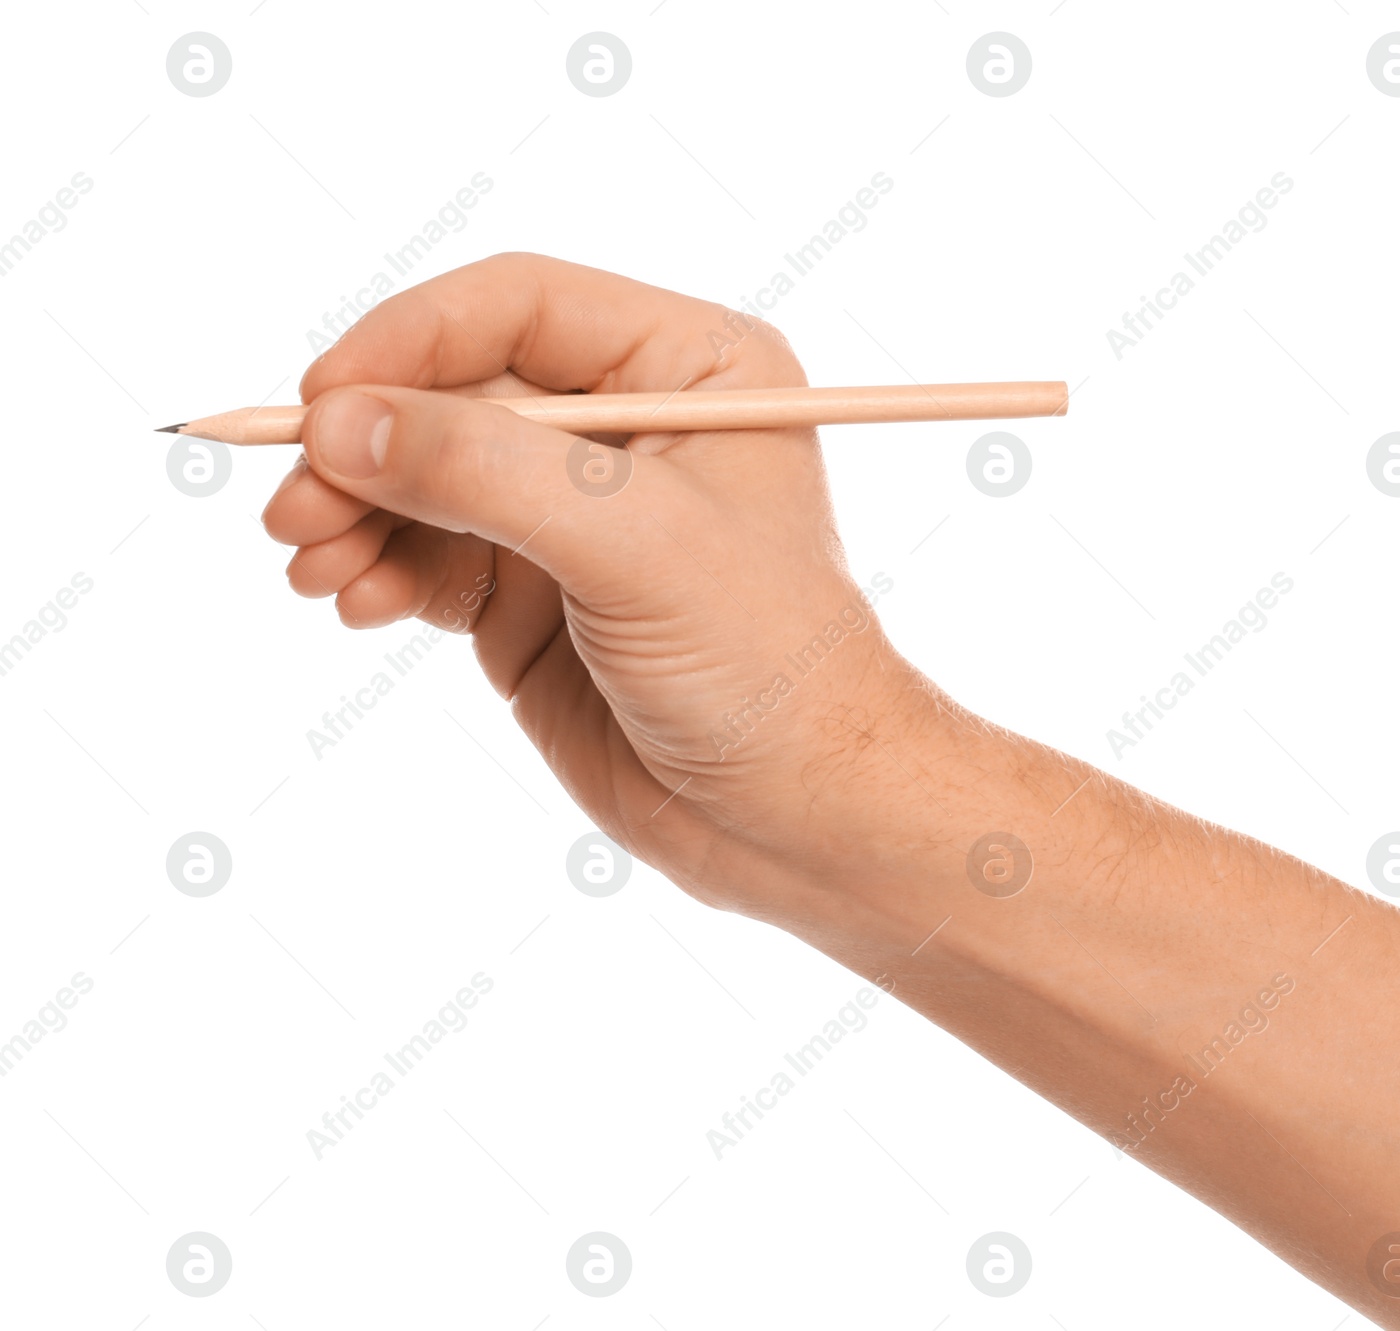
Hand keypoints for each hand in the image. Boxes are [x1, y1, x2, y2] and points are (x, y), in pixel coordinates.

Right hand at [262, 253, 913, 915]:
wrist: (799, 816)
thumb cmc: (766, 664)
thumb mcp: (634, 547)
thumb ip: (485, 472)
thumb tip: (338, 423)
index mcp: (690, 367)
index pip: (519, 308)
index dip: (409, 341)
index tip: (322, 403)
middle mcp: (629, 427)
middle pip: (455, 394)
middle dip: (368, 449)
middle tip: (295, 511)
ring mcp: (577, 516)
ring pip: (430, 477)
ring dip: (359, 516)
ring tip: (316, 571)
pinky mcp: (538, 595)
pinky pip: (432, 556)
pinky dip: (383, 572)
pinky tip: (358, 604)